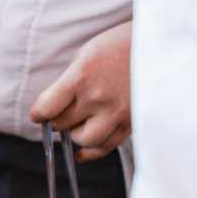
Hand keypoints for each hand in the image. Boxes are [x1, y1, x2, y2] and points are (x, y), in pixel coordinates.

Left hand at [29, 21, 132, 161]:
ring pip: (84, 140)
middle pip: (64, 123)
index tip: (37, 116)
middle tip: (58, 117)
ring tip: (76, 126)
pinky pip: (108, 145)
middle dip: (56, 121)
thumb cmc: (119, 44)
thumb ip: (71, 79)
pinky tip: (83, 153)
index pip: (48, 107)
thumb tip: (57, 102)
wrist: (160, 45)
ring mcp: (116, 113)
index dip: (38, 114)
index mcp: (80, 77)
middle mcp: (96, 98)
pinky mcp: (132, 122)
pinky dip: (93, 151)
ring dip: (75, 135)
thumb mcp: (86, 54)